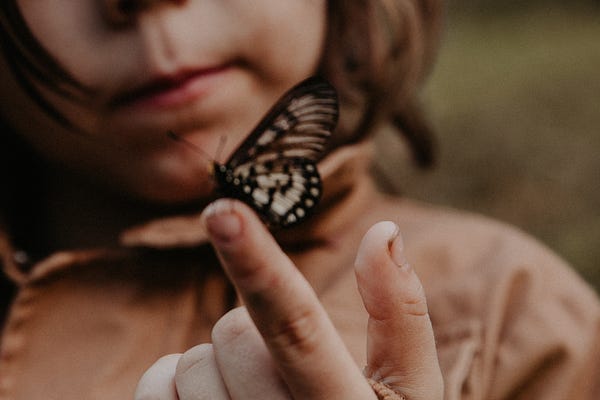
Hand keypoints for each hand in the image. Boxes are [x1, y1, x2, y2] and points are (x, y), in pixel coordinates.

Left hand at [134, 199, 442, 399]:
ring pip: (186, 365)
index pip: (294, 326)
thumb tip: (384, 230)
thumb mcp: (410, 391)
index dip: (257, 263)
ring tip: (250, 395)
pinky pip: (153, 390)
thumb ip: (401, 312)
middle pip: (230, 334)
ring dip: (215, 365)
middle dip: (250, 336)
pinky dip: (172, 383)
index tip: (221, 209)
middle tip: (278, 369)